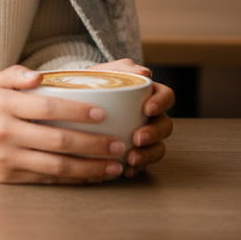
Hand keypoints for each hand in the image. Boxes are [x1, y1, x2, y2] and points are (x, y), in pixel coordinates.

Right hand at [0, 65, 128, 184]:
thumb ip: (15, 75)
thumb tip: (40, 76)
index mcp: (2, 105)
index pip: (46, 107)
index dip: (77, 110)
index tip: (102, 113)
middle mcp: (5, 134)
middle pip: (58, 140)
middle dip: (93, 144)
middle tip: (118, 143)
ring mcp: (6, 159)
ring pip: (56, 166)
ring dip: (89, 167)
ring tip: (114, 166)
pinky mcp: (8, 179)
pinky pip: (46, 181)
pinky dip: (72, 180)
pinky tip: (91, 176)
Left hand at [99, 59, 174, 177]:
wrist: (75, 101)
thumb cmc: (95, 84)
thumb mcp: (106, 71)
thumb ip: (124, 68)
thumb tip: (145, 73)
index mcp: (149, 94)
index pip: (166, 96)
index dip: (162, 103)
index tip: (148, 108)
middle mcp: (150, 116)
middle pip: (165, 126)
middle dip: (154, 134)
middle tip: (137, 138)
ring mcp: (144, 135)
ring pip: (157, 147)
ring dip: (147, 155)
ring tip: (131, 158)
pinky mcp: (134, 151)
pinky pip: (142, 164)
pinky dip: (137, 168)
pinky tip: (126, 171)